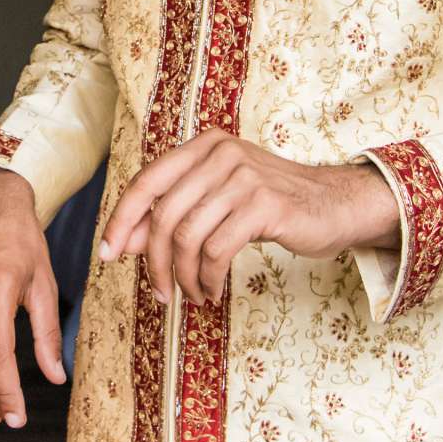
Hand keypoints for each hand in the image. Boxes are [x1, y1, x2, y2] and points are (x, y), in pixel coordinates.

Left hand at [95, 132, 399, 304]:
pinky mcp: (265, 205)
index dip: (121, 219)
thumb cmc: (272, 205)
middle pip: (165, 215)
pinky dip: (209, 278)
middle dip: (155, 262)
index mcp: (204, 146)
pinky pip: (218, 250)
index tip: (106, 253)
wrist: (336, 204)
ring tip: (192, 295)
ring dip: (184, 276)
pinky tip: (213, 290)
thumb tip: (124, 244)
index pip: (146, 182)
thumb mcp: (218, 202)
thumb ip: (175, 215)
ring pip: (189, 236)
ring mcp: (244, 177)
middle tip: (160, 294)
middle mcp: (221, 153)